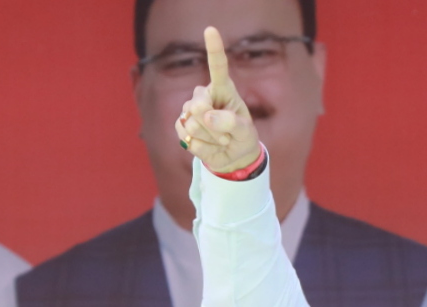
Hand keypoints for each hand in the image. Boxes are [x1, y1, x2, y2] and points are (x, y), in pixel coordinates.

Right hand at [175, 26, 262, 173]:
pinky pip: (187, 137)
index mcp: (223, 88)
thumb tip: (206, 114)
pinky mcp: (182, 126)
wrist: (233, 157)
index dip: (213, 49)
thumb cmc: (242, 137)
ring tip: (221, 140)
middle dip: (213, 126)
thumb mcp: (245, 132)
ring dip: (211, 139)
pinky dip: (202, 147)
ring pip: (192, 124)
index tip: (211, 30)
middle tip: (227, 135)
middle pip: (198, 105)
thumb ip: (231, 122)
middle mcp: (204, 95)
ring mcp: (190, 110)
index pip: (217, 67)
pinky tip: (209, 145)